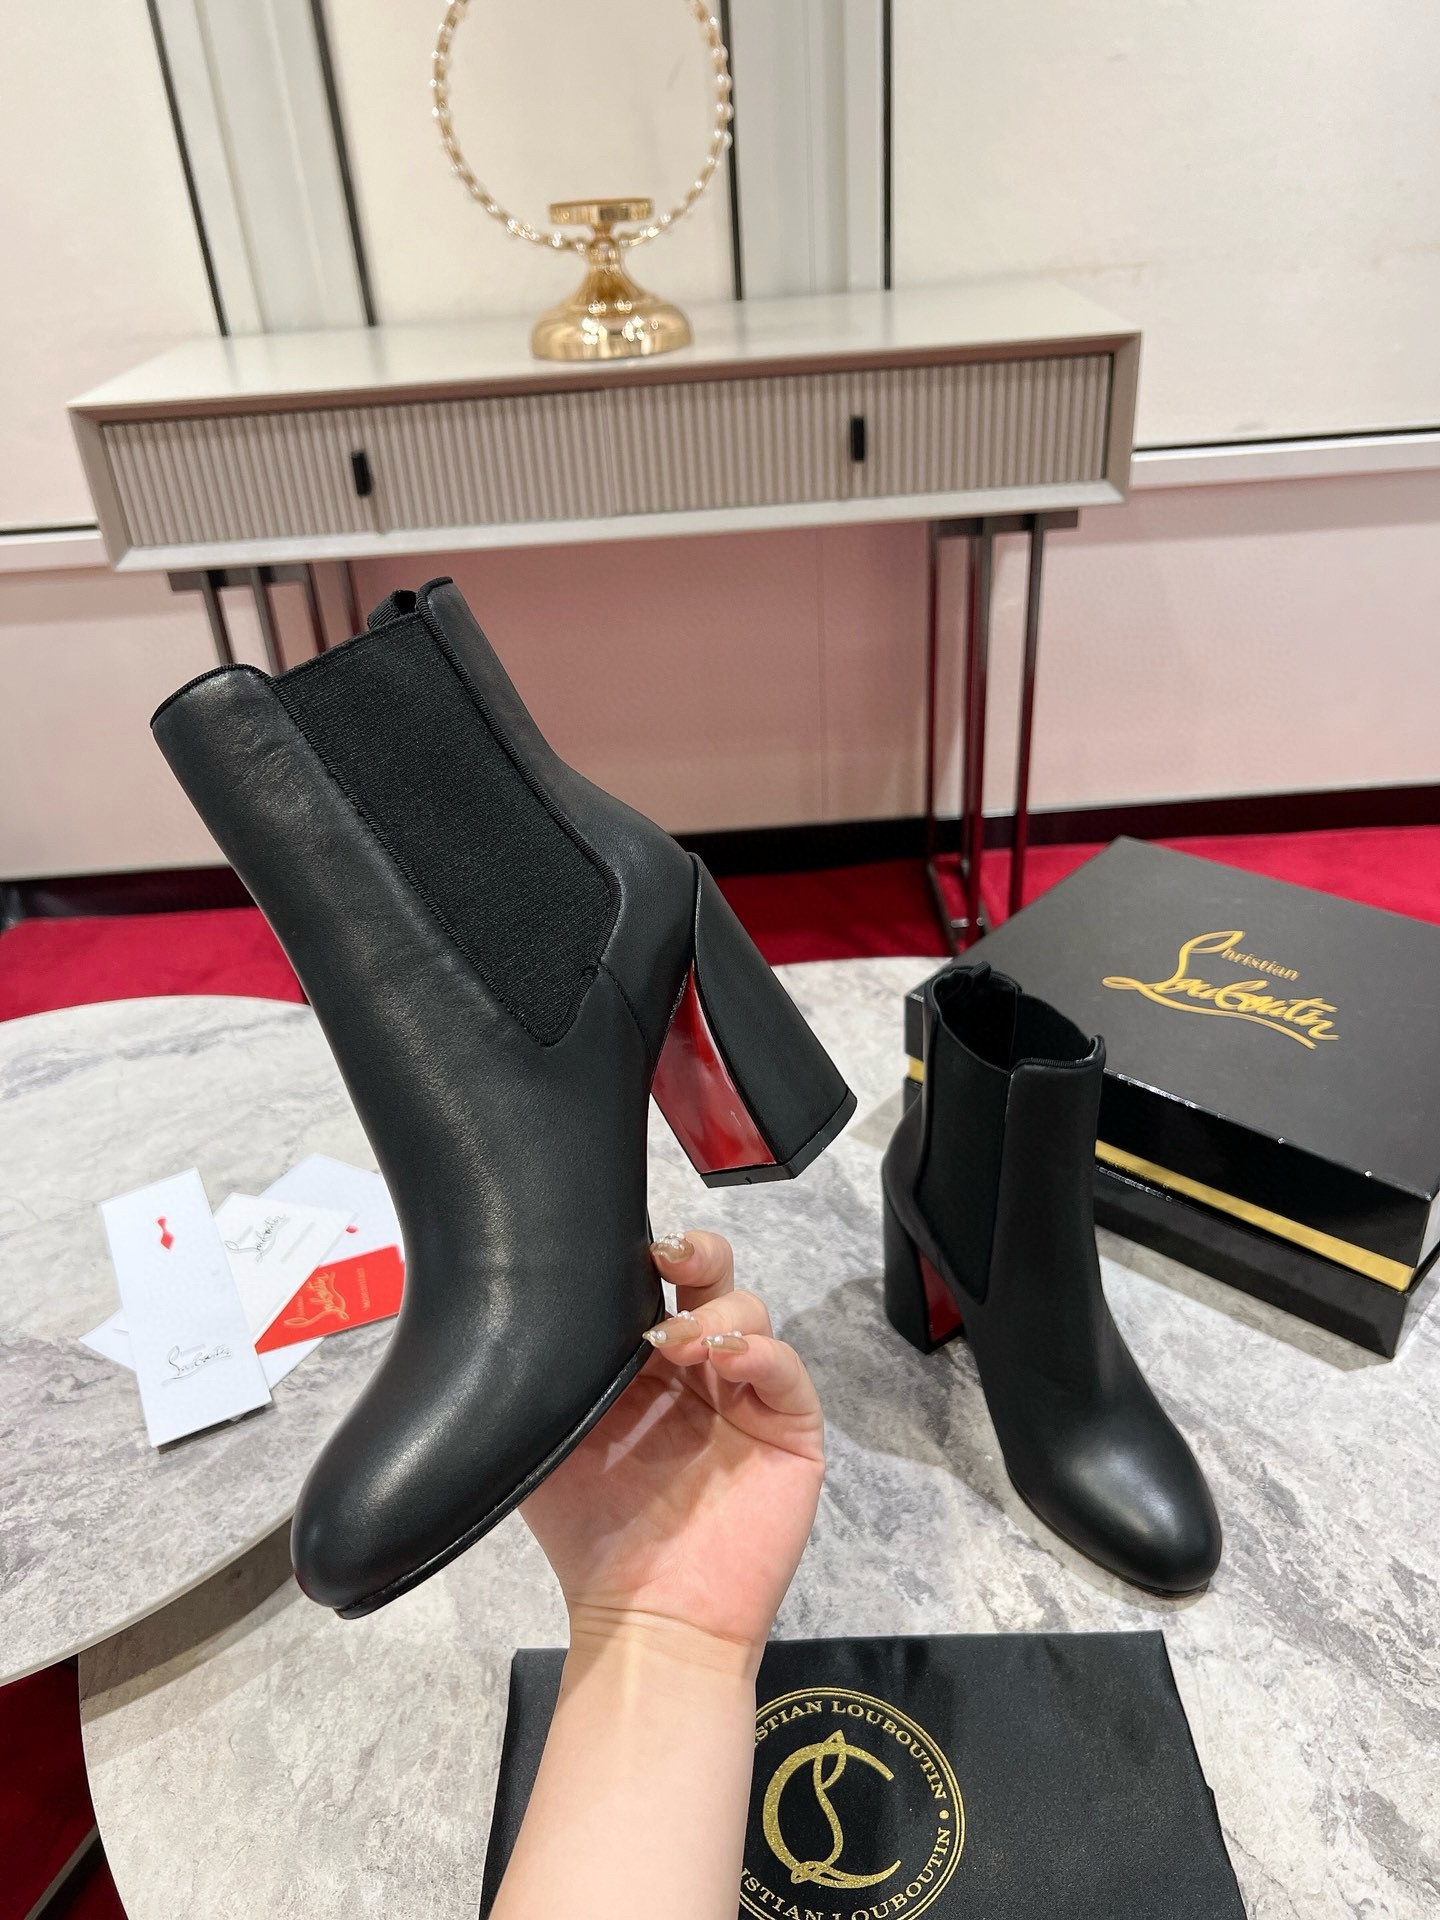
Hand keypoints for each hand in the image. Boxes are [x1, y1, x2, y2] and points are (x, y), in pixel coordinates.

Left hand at [520, 1231, 823, 1669]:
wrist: (644, 1617)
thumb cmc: (594, 1538)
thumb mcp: (547, 1443)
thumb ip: (539, 1380)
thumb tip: (515, 1314)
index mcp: (642, 1369)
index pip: (655, 1287)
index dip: (650, 1257)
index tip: (631, 1246)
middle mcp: (698, 1372)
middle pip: (713, 1280)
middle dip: (697, 1253)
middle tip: (668, 1257)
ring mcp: (745, 1398)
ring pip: (751, 1311)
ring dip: (717, 1311)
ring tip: (679, 1342)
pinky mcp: (788, 1429)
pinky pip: (787, 1369)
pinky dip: (762, 1351)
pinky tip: (727, 1359)